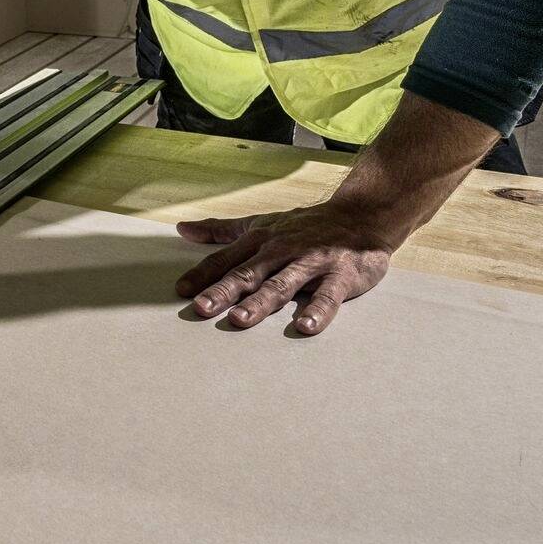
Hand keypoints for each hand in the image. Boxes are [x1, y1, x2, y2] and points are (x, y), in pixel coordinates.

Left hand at [173, 197, 404, 335]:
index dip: (203, 275)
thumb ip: (222, 230)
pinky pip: (328, 296)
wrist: (361, 216)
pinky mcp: (341, 276)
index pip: (227, 259)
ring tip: (241, 319)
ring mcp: (311, 262)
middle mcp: (282, 250)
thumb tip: (182, 229)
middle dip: (224, 291)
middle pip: (249, 273)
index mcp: (261, 241)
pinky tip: (305, 327)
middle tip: (202, 308)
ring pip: (283, 284)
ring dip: (261, 302)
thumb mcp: (261, 223)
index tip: (181, 292)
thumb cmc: (305, 226)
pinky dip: (317, 311)